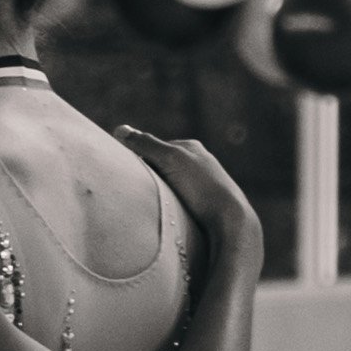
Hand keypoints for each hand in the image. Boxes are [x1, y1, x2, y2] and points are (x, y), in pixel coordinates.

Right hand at [117, 129, 262, 264]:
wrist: (231, 221)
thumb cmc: (201, 187)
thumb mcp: (169, 159)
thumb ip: (145, 144)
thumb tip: (120, 130)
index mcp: (192, 148)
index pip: (155, 147)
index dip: (139, 159)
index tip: (129, 172)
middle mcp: (200, 163)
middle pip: (164, 167)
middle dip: (150, 176)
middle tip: (140, 190)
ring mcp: (204, 185)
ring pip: (172, 185)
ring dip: (160, 193)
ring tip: (154, 204)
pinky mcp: (206, 206)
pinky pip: (181, 202)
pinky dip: (171, 206)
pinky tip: (169, 215)